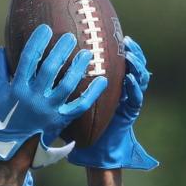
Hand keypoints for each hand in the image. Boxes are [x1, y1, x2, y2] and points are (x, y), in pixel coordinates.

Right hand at [0, 24, 106, 161]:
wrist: (13, 148)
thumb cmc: (5, 117)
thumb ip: (0, 71)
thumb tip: (3, 49)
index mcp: (18, 89)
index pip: (28, 60)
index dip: (37, 42)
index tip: (45, 29)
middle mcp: (34, 98)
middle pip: (49, 70)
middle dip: (60, 51)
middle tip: (70, 37)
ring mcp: (49, 109)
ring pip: (67, 85)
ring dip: (78, 68)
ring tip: (87, 54)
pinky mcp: (61, 119)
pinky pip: (80, 105)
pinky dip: (93, 93)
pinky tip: (103, 80)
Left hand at [68, 36, 157, 170]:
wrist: (93, 150)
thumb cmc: (80, 126)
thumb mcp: (71, 100)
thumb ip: (65, 84)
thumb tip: (45, 66)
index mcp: (111, 84)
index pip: (119, 61)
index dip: (119, 48)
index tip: (113, 35)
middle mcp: (123, 89)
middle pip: (134, 64)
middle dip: (133, 51)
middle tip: (126, 40)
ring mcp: (129, 99)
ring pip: (140, 77)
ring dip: (137, 64)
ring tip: (130, 54)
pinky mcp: (131, 112)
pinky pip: (136, 97)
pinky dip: (135, 87)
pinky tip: (131, 77)